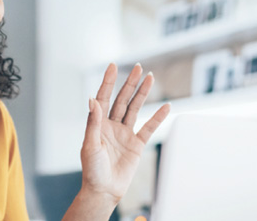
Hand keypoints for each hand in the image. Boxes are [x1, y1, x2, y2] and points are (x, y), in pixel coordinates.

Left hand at [80, 63, 169, 202]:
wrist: (104, 190)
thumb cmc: (92, 170)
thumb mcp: (90, 145)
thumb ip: (93, 122)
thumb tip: (92, 99)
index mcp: (98, 124)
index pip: (103, 98)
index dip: (108, 82)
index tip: (113, 66)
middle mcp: (111, 125)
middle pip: (122, 100)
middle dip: (130, 83)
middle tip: (138, 68)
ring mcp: (124, 134)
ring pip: (135, 109)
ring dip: (142, 94)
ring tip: (150, 78)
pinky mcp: (136, 144)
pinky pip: (148, 128)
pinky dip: (157, 118)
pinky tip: (166, 106)